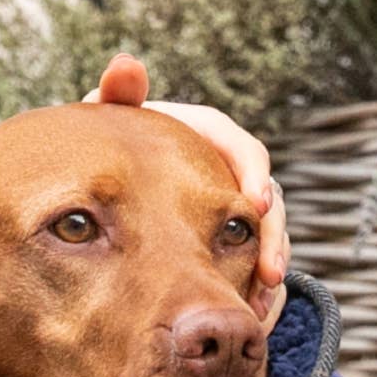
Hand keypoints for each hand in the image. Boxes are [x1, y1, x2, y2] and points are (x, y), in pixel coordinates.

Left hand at [91, 55, 292, 331]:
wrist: (106, 188)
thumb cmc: (105, 148)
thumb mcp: (108, 121)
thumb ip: (118, 96)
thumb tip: (126, 65)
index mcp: (208, 137)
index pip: (244, 149)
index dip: (255, 174)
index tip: (255, 201)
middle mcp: (228, 172)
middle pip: (268, 199)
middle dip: (272, 235)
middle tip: (269, 269)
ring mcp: (232, 209)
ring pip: (268, 236)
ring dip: (270, 264)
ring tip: (264, 295)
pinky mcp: (230, 241)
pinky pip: (253, 262)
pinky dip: (256, 286)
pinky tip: (252, 311)